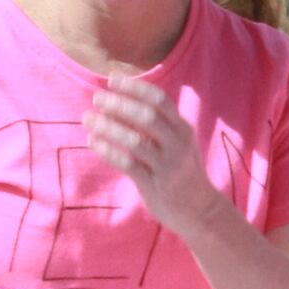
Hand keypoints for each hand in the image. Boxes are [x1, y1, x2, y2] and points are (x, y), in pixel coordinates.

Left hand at [84, 78, 224, 234]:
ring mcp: (168, 166)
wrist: (200, 210)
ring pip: (135, 140)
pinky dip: (108, 151)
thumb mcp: (177, 143)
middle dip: (119, 104)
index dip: (135, 87)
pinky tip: (93, 142)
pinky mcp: (155, 185)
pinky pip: (128, 164)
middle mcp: (178, 144)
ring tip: (88, 118)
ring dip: (108, 127)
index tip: (112, 79)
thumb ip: (156, 125)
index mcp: (183, 129)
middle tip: (96, 98)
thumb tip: (119, 102)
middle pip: (147, 117)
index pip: (160, 100)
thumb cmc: (181, 171)